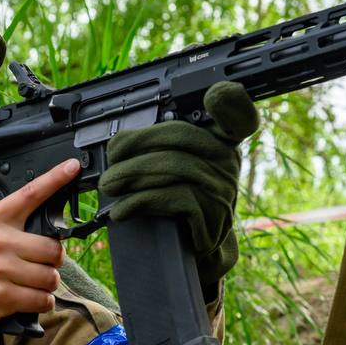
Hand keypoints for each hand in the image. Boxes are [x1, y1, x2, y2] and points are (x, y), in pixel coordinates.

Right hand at [0, 159, 79, 344]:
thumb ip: (9, 230)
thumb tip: (49, 233)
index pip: (30, 194)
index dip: (55, 179)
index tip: (71, 167)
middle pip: (54, 249)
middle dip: (52, 264)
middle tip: (37, 268)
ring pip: (51, 277)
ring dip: (46, 287)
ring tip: (27, 286)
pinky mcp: (2, 296)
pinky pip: (42, 300)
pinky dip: (41, 303)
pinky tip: (25, 301)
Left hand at [98, 82, 257, 293]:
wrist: (192, 251)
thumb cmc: (176, 202)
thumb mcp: (173, 167)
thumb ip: (160, 146)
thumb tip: (117, 143)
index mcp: (221, 141)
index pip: (236, 114)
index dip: (230, 101)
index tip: (214, 93)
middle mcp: (228, 161)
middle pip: (181, 136)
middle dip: (137, 145)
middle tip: (110, 160)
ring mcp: (223, 189)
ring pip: (173, 167)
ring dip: (131, 175)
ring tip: (109, 185)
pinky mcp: (212, 216)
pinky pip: (174, 198)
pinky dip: (140, 202)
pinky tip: (121, 209)